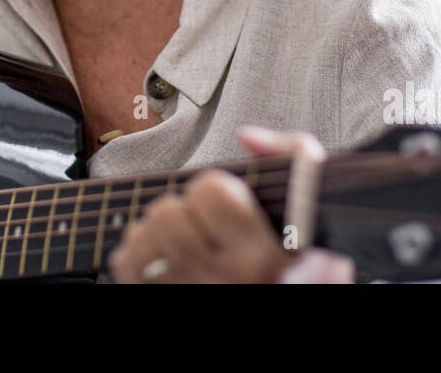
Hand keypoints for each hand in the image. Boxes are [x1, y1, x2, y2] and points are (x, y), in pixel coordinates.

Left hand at [107, 126, 355, 282]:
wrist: (294, 290)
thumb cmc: (302, 253)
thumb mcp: (314, 203)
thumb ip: (291, 154)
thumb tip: (246, 137)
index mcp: (266, 255)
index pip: (210, 192)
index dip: (215, 187)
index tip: (228, 199)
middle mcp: (227, 281)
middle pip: (167, 215)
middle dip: (182, 207)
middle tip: (201, 219)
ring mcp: (194, 294)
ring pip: (141, 239)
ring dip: (156, 229)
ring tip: (182, 235)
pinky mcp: (166, 302)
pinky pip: (125, 263)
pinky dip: (137, 252)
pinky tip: (164, 256)